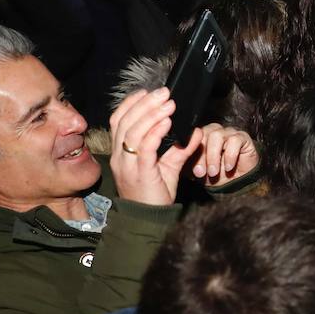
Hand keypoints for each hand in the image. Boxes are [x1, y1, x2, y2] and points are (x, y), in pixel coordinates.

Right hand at [108, 88, 204, 205]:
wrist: (149, 221)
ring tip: (168, 103)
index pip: (119, 121)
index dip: (131, 104)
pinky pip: (143, 148)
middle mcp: (119, 156)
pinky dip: (154, 132)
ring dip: (151, 114)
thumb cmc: (156, 194)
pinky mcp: (139, 173)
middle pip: (125, 121)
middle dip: (144, 103)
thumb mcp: (169, 167)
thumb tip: (195, 131)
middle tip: (164, 92)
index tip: (148, 92)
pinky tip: (166, 122)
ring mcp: (127, 164)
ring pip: (132, 131)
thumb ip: (181, 149)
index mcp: (121, 152)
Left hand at [190, 122, 258, 186]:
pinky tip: (228, 167)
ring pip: (217, 136)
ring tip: (213, 172)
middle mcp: (213, 131)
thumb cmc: (214, 174)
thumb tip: (176, 157)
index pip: (191, 136)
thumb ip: (187, 161)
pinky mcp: (242, 137)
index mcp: (200, 136)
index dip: (189, 151)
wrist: (235, 183)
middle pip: (203, 135)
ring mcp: (228, 132)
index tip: (189, 167)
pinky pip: (235, 140)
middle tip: (200, 173)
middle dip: (201, 156)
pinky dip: (230, 156)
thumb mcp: (196, 170)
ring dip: (214, 157)